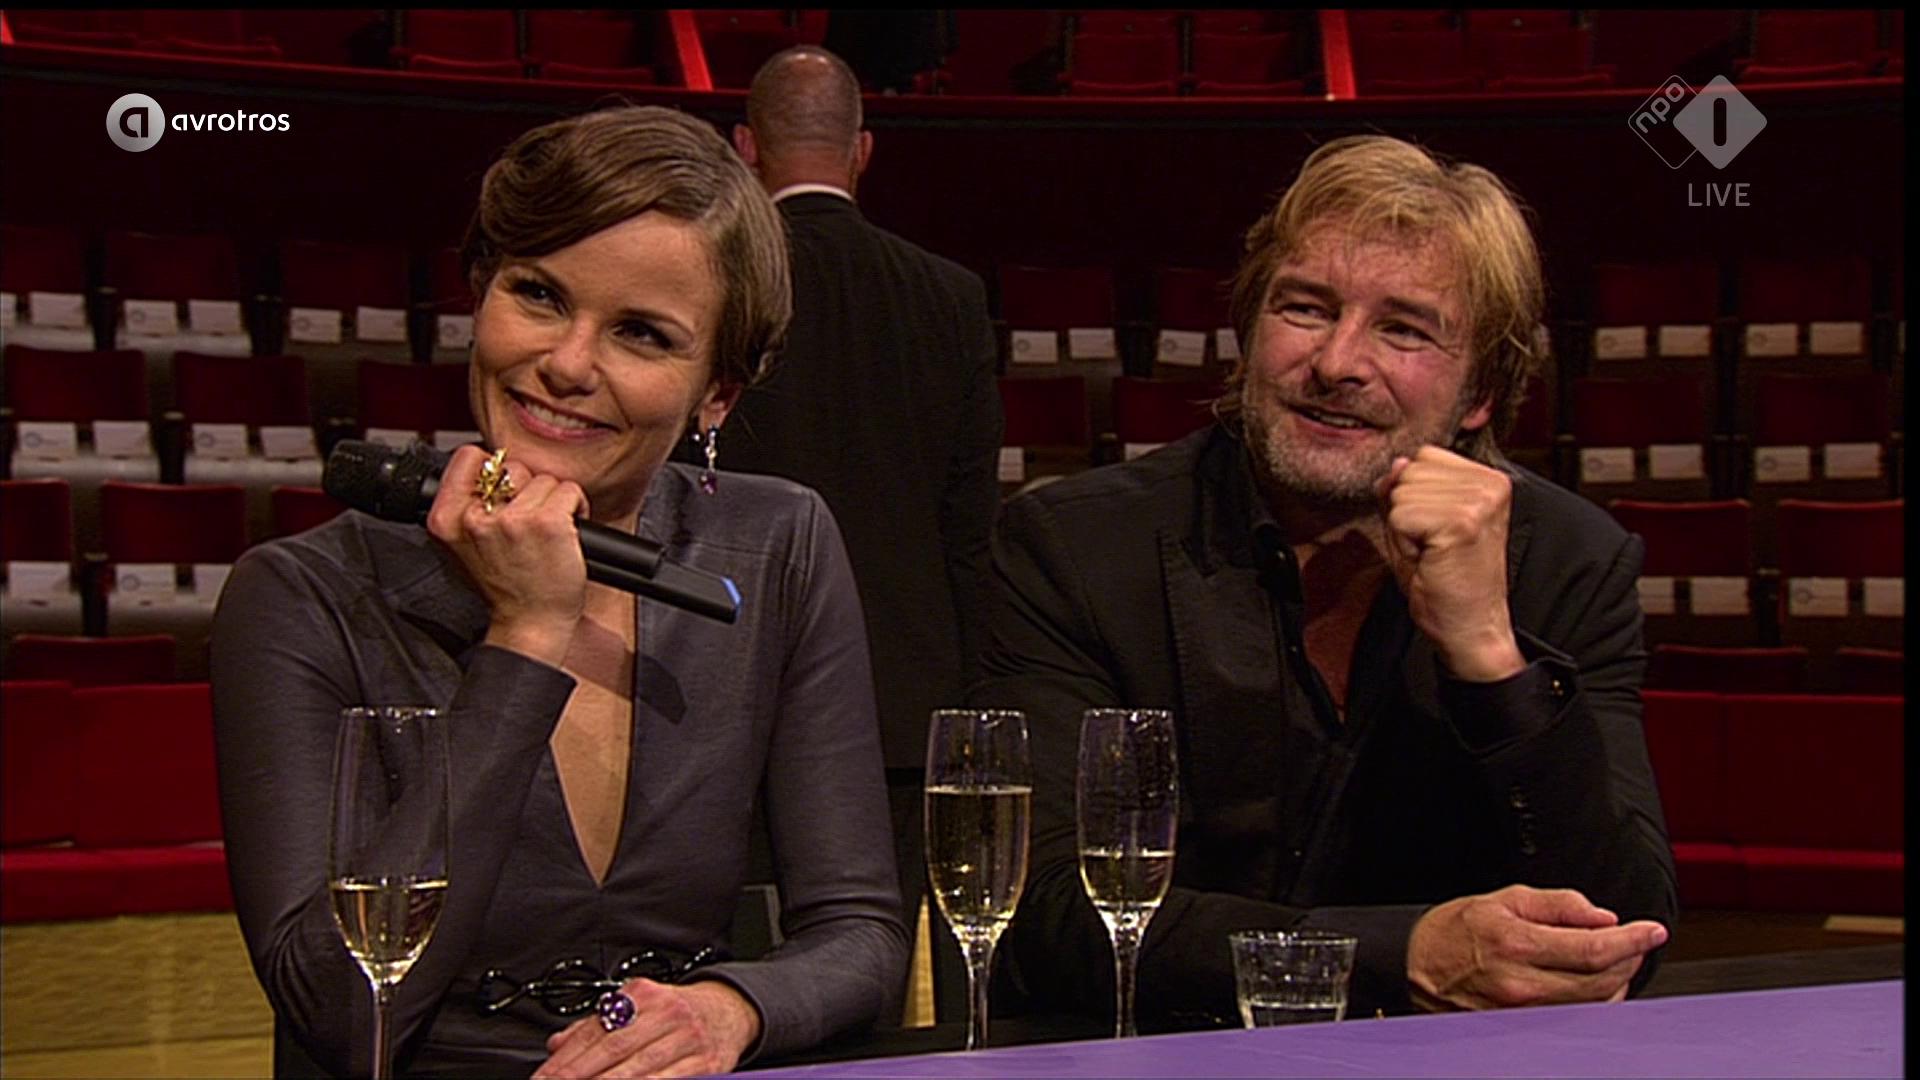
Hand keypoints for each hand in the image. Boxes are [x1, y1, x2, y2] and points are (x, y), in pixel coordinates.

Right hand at [427, 444, 590, 667]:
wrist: (529, 623)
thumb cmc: (504, 588)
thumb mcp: (462, 548)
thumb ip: (464, 507)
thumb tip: (484, 468)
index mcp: (446, 520)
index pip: (468, 457)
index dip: (492, 471)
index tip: (503, 493)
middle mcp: (475, 518)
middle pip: (511, 467)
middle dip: (526, 490)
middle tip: (528, 525)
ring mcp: (512, 519)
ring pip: (543, 479)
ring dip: (553, 501)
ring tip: (546, 531)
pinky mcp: (547, 523)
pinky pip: (569, 490)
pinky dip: (576, 506)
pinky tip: (566, 531)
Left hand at [533, 979, 760, 1078]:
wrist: (727, 1012)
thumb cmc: (676, 1013)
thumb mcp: (637, 1006)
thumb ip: (595, 1025)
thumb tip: (557, 1045)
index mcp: (642, 995)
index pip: (594, 1029)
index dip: (565, 1059)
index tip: (544, 1078)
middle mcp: (666, 1013)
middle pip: (613, 1049)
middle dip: (578, 1075)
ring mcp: (687, 1039)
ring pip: (639, 1069)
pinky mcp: (706, 1064)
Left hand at [1375, 447, 1524, 681]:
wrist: (1472, 628)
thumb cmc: (1447, 582)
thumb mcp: (1417, 525)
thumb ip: (1404, 490)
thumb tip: (1397, 463)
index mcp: (1488, 478)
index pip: (1422, 457)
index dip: (1414, 496)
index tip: (1437, 531)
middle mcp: (1491, 483)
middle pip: (1409, 471)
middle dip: (1406, 511)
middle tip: (1433, 547)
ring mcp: (1479, 501)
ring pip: (1401, 492)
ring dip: (1404, 529)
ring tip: (1433, 553)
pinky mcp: (1462, 522)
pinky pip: (1399, 517)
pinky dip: (1403, 543)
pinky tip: (1430, 561)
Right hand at [1407, 884, 1669, 1010]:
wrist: (1414, 966)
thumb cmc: (1455, 931)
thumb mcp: (1504, 900)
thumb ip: (1558, 905)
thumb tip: (1602, 917)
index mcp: (1517, 944)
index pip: (1594, 948)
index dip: (1632, 939)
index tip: (1652, 931)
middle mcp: (1522, 985)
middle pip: (1602, 981)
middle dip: (1628, 959)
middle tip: (1634, 941)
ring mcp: (1523, 1013)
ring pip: (1594, 1005)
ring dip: (1615, 982)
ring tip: (1610, 958)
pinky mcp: (1521, 1029)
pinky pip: (1575, 1019)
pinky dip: (1594, 1001)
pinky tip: (1591, 983)